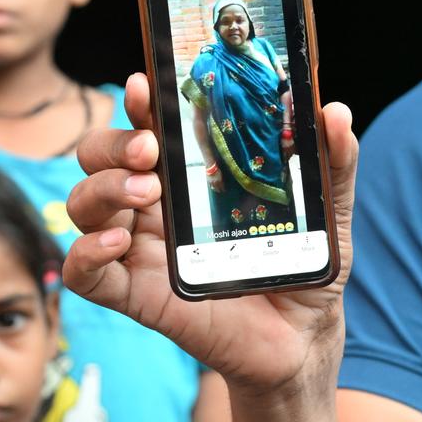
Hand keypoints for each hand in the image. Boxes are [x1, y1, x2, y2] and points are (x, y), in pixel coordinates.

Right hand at [64, 73, 357, 421]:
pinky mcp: (137, 294)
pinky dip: (86, 252)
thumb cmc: (303, 263)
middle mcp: (156, 203)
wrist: (303, 335)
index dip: (139, 103)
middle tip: (151, 150)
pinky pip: (85, 274)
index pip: (149, 125)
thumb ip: (334, 162)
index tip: (145, 86)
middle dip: (115, 143)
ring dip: (102, 188)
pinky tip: (116, 242)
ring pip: (84, 205)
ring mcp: (142, 248)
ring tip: (145, 191)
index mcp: (191, 172)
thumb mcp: (329, 209)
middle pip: (101, 156)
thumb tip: (337, 112)